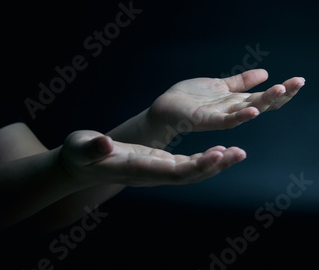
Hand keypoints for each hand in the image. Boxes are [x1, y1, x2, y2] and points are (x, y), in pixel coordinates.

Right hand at [59, 131, 245, 186]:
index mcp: (137, 169)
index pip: (171, 172)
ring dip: (216, 164)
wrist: (82, 165)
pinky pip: (189, 165)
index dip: (195, 166)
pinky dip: (206, 159)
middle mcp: (153, 174)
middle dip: (215, 166)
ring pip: (193, 172)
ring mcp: (158, 171)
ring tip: (238, 152)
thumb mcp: (81, 148)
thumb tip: (103, 144)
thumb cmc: (80, 155)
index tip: (216, 155)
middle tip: (238, 153)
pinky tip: (222, 151)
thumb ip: (92, 147)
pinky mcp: (161, 164)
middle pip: (189, 175)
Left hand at [149, 69, 304, 131]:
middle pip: (262, 103)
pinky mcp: (206, 120)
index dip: (282, 90)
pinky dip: (240, 116)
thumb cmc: (191, 98)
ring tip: (281, 91)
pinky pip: (226, 121)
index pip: (264, 96)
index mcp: (237, 101)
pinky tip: (252, 111)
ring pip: (248, 110)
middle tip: (298, 83)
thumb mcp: (220, 86)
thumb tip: (265, 73)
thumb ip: (241, 82)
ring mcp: (221, 116)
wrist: (166, 108)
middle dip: (281, 94)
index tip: (299, 81)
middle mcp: (233, 110)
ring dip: (264, 102)